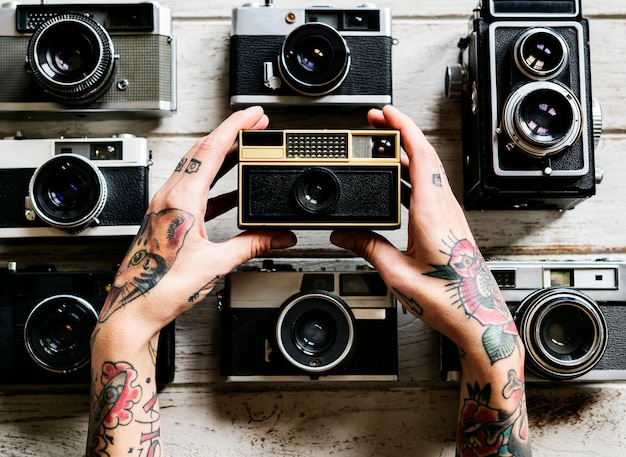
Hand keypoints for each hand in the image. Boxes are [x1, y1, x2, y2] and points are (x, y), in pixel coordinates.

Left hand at [87, 107, 296, 456]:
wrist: (134, 309)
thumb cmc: (162, 287)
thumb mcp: (217, 263)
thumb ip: (253, 246)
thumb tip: (278, 236)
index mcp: (180, 199)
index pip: (211, 149)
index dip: (235, 127)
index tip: (254, 115)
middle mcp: (169, 196)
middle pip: (201, 150)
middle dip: (231, 134)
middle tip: (255, 126)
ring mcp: (165, 206)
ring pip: (195, 167)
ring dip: (221, 154)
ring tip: (246, 150)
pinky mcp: (166, 218)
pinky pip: (193, 189)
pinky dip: (214, 182)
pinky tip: (231, 190)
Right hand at [331, 106, 530, 455]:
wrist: (477, 317)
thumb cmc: (447, 298)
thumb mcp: (396, 273)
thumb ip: (367, 248)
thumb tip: (343, 234)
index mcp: (431, 211)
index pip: (419, 154)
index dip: (402, 127)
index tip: (385, 113)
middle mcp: (445, 206)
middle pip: (425, 154)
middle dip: (400, 133)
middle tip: (376, 124)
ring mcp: (450, 213)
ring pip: (430, 169)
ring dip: (407, 152)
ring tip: (383, 148)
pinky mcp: (451, 223)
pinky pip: (432, 186)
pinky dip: (414, 172)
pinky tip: (399, 181)